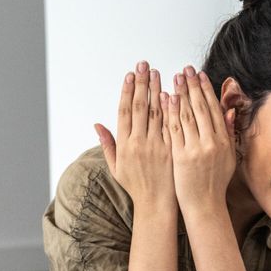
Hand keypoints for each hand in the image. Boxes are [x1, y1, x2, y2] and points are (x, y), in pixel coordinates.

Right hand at [95, 61, 176, 211]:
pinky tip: (172, 93)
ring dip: (157, 90)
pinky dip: (172, 109)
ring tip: (158, 73)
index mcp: (125, 145)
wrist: (156, 205)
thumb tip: (97, 125)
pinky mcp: (172, 150)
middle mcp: (140, 143)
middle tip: (144, 65)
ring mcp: (157, 146)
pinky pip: (172, 126)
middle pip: (141, 107)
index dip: (127, 91)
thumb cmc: (136, 186)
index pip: (125, 112)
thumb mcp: (116, 167)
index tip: (129, 75)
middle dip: (142, 84)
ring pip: (157, 113)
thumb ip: (107, 144)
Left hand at [166, 66, 236, 216]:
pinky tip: (167, 98)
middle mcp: (212, 143)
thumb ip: (229, 133)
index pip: (214, 109)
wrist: (204, 205)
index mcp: (224, 141)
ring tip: (175, 78)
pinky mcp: (181, 156)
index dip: (206, 90)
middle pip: (201, 108)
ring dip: (181, 94)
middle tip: (186, 69)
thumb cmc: (215, 182)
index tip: (199, 75)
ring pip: (187, 116)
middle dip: (192, 86)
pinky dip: (170, 113)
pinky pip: (174, 130)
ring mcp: (196, 149)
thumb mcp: (229, 157)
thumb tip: (230, 112)